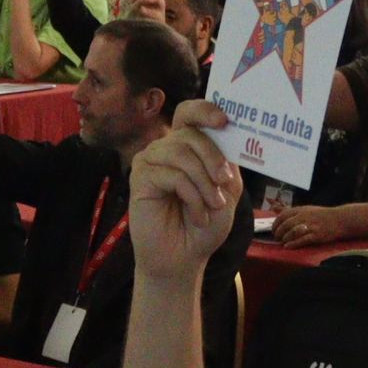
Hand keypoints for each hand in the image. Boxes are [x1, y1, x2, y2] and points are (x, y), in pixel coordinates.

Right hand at [127, 105, 239, 279]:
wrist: (184, 257)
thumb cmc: (204, 224)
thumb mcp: (226, 189)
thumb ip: (226, 160)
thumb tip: (228, 133)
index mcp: (188, 146)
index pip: (189, 113)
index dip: (205, 110)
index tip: (224, 121)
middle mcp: (166, 148)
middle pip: (190, 134)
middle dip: (213, 159)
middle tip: (223, 184)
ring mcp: (151, 161)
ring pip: (181, 154)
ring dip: (204, 183)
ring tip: (212, 206)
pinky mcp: (140, 178)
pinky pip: (172, 175)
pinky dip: (192, 196)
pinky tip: (197, 214)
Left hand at [271, 204, 346, 247]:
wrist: (340, 220)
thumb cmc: (321, 215)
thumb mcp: (305, 209)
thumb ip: (289, 210)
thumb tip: (273, 207)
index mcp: (301, 210)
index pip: (283, 215)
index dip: (276, 224)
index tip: (274, 229)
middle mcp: (304, 217)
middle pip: (286, 225)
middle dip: (278, 233)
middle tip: (277, 238)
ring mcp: (310, 226)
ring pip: (292, 233)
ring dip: (285, 239)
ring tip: (282, 242)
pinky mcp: (316, 235)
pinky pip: (302, 240)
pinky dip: (293, 244)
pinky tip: (288, 247)